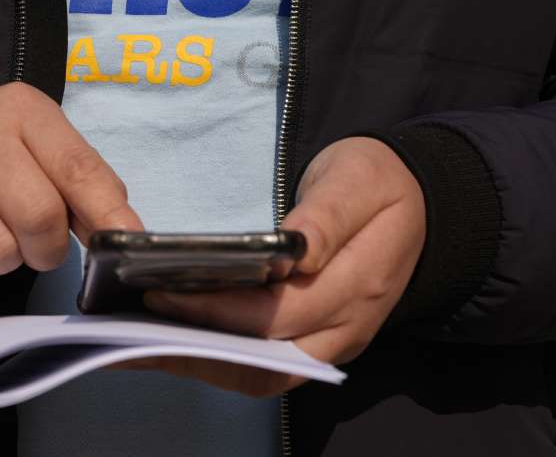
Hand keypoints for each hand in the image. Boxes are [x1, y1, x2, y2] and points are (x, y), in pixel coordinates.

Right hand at [0, 82, 142, 285]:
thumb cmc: (3, 159)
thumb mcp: (50, 155)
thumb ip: (92, 190)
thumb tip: (126, 236)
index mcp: (24, 110)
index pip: (78, 170)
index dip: (106, 217)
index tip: (120, 246)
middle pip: (38, 218)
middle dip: (47, 249)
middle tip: (36, 243)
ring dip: (4, 261)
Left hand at [129, 137, 423, 396]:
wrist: (418, 202)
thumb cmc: (378, 182)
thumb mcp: (360, 179)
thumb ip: (328, 216)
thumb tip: (296, 251)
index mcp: (360, 282)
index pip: (279, 313)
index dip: (218, 308)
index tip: (162, 291)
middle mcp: (348, 325)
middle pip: (266, 358)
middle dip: (196, 345)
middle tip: (137, 323)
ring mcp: (335, 342)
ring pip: (264, 375)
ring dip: (203, 366)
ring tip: (144, 343)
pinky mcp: (319, 343)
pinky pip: (266, 366)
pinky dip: (219, 360)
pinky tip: (177, 341)